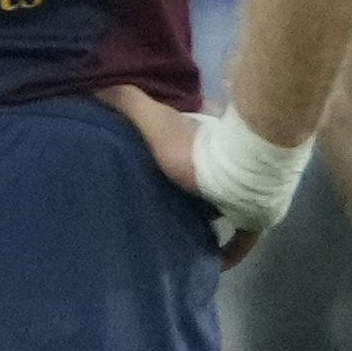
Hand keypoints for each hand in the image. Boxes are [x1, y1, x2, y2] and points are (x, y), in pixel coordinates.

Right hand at [95, 86, 275, 262]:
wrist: (242, 169)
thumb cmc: (196, 149)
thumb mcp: (155, 120)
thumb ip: (128, 102)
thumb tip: (97, 87)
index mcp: (201, 147)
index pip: (181, 152)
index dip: (164, 161)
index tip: (145, 175)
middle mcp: (224, 170)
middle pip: (199, 185)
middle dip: (182, 197)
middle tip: (156, 213)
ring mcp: (242, 196)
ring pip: (219, 211)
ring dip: (202, 222)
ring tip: (175, 237)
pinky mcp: (254, 219)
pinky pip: (242, 240)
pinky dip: (230, 252)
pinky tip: (213, 264)